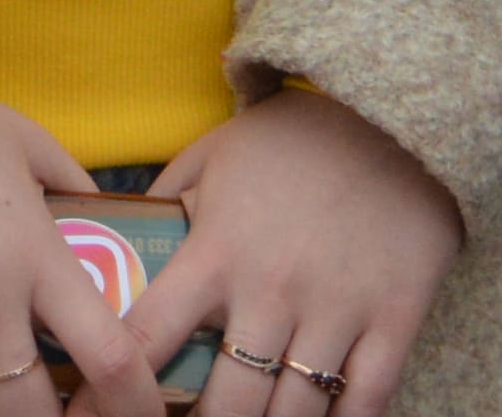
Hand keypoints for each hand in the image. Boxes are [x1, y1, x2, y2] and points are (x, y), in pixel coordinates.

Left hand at [140, 84, 463, 416]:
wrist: (397, 114)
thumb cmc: (296, 139)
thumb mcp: (214, 153)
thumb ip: (168, 199)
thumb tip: (119, 235)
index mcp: (216, 250)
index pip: (149, 336)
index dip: (118, 383)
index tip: (104, 405)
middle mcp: (271, 290)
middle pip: (228, 400)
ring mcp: (336, 310)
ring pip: (296, 412)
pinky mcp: (394, 319)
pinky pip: (366, 399)